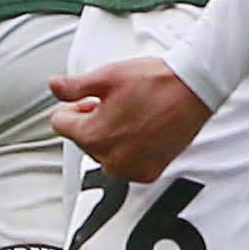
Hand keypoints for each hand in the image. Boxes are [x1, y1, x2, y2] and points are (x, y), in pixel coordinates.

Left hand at [51, 57, 210, 179]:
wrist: (194, 90)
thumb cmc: (155, 82)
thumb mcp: (107, 76)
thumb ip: (73, 86)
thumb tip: (54, 87)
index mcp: (93, 136)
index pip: (60, 123)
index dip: (75, 105)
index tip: (92, 98)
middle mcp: (110, 159)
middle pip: (83, 140)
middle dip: (93, 121)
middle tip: (117, 103)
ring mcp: (131, 169)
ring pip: (104, 153)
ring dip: (111, 136)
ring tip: (132, 114)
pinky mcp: (150, 172)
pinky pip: (126, 164)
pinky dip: (130, 149)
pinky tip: (144, 130)